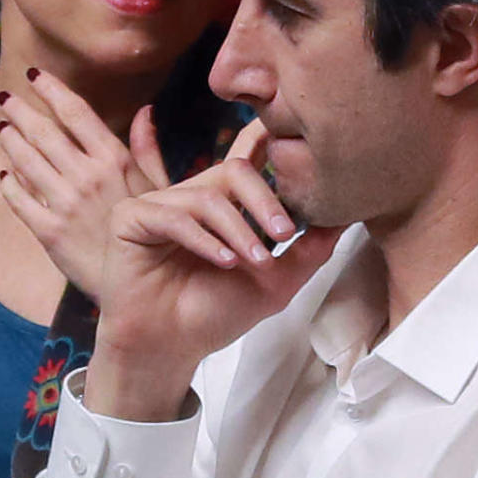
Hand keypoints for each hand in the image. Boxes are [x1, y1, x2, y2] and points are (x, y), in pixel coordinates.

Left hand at [0, 69, 169, 298]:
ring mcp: (65, 204)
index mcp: (114, 160)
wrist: (142, 285)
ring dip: (11, 140)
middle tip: (6, 96)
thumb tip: (145, 110)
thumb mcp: (160, 187)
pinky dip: (8, 182)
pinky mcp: (48, 231)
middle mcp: (86, 177)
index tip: (36, 76)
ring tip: (4, 128)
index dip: (52, 90)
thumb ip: (148, 147)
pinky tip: (5, 173)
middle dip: (21, 111)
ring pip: (25, 161)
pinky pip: (18, 199)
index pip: (76, 113)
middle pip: (44, 132)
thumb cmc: (156, 232)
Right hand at [84, 122, 345, 420]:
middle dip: (265, 199)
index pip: (244, 159)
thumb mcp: (276, 282)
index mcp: (222, 204)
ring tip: (255, 261)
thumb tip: (346, 219)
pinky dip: (203, 239)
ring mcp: (159, 204)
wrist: (169, 349)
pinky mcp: (130, 218)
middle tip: (286, 233)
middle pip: (234, 170)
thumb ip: (308, 250)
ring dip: (238, 230)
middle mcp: (191, 196)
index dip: (263, 137)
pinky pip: (172, 216)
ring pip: (208, 196)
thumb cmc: (215, 314)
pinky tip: (223, 262)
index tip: (289, 129)